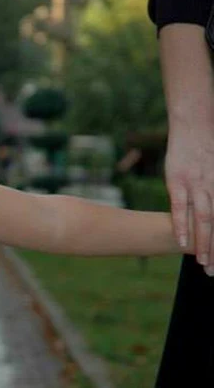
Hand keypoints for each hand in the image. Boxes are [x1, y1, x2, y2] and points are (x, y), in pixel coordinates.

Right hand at [165, 125, 213, 273]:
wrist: (194, 124)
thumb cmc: (209, 146)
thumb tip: (212, 207)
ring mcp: (197, 185)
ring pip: (204, 220)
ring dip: (204, 243)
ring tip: (204, 263)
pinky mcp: (178, 181)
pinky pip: (180, 208)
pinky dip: (180, 225)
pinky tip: (180, 241)